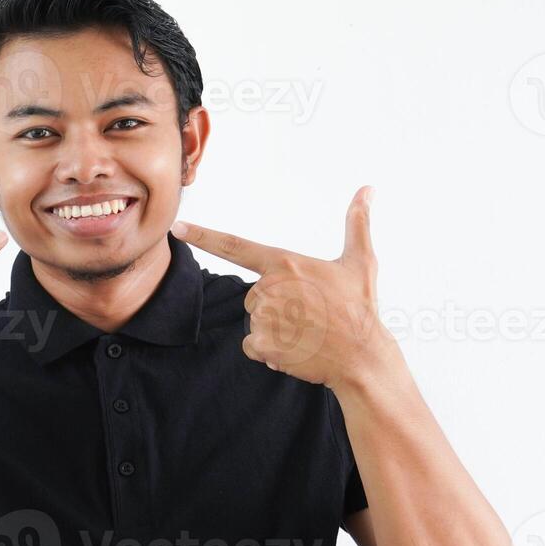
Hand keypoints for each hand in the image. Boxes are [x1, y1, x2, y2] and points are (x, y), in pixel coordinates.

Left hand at [171, 186, 392, 390]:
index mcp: (285, 263)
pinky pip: (252, 345)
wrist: (363, 356)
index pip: (235, 246)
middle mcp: (270, 288)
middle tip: (310, 313)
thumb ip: (357, 223)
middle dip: (277, 306)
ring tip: (307, 332)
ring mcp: (265, 317)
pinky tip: (296, 349)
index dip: (203, 235)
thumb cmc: (360, 307)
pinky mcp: (263, 344)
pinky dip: (270, 351)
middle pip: (255, 295)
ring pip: (255, 320)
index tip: (177, 227)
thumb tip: (367, 189)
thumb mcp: (361, 261)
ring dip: (276, 329)